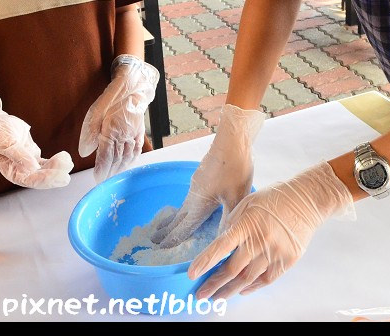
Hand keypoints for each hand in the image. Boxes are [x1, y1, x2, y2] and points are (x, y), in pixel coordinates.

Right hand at [0, 93, 72, 188]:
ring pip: (43, 171)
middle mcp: (18, 169)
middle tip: (66, 174)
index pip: (28, 179)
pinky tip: (63, 159)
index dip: (43, 179)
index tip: (57, 175)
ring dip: (56, 169)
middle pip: (38, 178)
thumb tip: (32, 168)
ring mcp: (26, 163)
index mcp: (9, 170)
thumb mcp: (6, 142)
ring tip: (68, 162)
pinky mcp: (31, 155)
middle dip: (53, 177)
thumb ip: (18, 156)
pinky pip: (45, 163)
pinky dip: (54, 162)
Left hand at [78, 55, 159, 181]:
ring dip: (120, 167)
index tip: (97, 178)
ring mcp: (134, 134)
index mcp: (112, 132)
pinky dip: (132, 158)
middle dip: (110, 172)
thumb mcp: (94, 113)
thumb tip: (85, 152)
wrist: (132, 86)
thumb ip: (89, 134)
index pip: (106, 157)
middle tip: (104, 180)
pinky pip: (137, 149)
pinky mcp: (140, 131)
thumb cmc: (111, 98)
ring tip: (114, 174)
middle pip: (117, 159)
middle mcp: (124, 136)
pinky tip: (128, 162)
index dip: (102, 169)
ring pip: (127, 156)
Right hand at [151, 104, 264, 247]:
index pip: (183, 227)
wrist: (233, 139)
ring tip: (163, 227)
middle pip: (177, 218)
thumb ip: (229, 219)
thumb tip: (222, 241)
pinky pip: (187, 198)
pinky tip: (186, 207)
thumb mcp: (236, 196)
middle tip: (153, 241)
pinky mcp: (200, 177)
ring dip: (172, 219)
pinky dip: (181, 209)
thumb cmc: (235, 167)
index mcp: (200, 203)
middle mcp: (194, 195)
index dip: (172, 240)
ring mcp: (195, 185)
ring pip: (181, 207)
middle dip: (166, 231)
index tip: (159, 250)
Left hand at [188, 161, 354, 299]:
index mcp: (247, 223)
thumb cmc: (273, 199)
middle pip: (233, 269)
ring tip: (218, 297)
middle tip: (201, 294)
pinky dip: (252, 288)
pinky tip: (241, 290)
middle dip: (214, 284)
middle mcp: (260, 240)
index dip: (205, 262)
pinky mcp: (287, 260)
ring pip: (248, 279)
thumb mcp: (247, 203)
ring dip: (230, 290)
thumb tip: (219, 247)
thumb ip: (232, 224)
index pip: (221, 246)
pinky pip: (266, 280)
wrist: (306, 200)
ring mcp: (275, 252)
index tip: (192, 274)